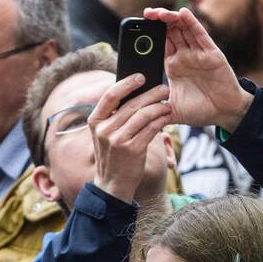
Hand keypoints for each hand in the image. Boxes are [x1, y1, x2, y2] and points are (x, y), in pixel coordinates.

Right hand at [89, 76, 171, 203]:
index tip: (141, 76)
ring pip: (143, 115)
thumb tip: (136, 94)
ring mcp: (117, 140)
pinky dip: (161, 121)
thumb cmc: (113, 156)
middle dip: (150, 94)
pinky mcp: (132, 150)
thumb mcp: (105, 135)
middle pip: (131, 104)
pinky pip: (151, 129)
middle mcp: (104, 130)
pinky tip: (166, 118)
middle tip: (164, 88)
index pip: (110, 96)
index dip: (126, 84)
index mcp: (95, 122)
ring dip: (159, 107)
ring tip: (168, 104)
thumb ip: (114, 116)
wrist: (112, 185)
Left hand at [143, 7, 253, 132]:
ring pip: (184, 29)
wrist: (225, 114)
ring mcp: (199, 53)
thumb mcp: (173, 110)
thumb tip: (137, 113)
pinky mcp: (212, 54)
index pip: (160, 43)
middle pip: (171, 31)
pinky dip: (192, 23)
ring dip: (172, 19)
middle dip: (159, 21)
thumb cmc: (201, 111)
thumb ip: (157, 110)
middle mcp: (186, 56)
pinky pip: (200, 35)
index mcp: (174, 66)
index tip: (139, 26)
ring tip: (160, 12)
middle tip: (147, 14)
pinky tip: (183, 13)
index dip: (151, 33)